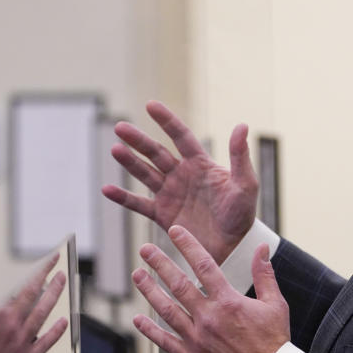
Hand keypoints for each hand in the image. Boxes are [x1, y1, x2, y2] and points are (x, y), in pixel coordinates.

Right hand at [101, 101, 257, 264]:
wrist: (233, 247)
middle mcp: (182, 175)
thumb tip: (242, 126)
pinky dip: (123, 198)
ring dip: (129, 162)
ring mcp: (170, 194)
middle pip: (156, 152)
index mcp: (201, 165)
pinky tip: (107, 190)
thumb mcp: (245, 184)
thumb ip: (240, 156)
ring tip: (115, 149)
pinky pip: (138, 204)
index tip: (151, 105)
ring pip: (144, 174)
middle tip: (119, 127)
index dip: (166, 121)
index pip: (181, 137)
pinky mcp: (162, 214)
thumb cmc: (243, 215)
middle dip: (138, 140)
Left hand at [132, 225, 289, 352]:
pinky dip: (150, 330)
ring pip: (167, 310)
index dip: (187, 245)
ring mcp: (197, 339)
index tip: (174, 231)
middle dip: (160, 264)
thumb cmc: (274, 341)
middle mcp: (209, 317)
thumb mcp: (275, 304)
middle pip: (179, 284)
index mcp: (229, 301)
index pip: (204, 265)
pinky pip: (166, 342)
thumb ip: (264, 274)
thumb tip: (261, 247)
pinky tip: (138, 319)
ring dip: (150, 291)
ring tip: (137, 275)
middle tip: (145, 249)